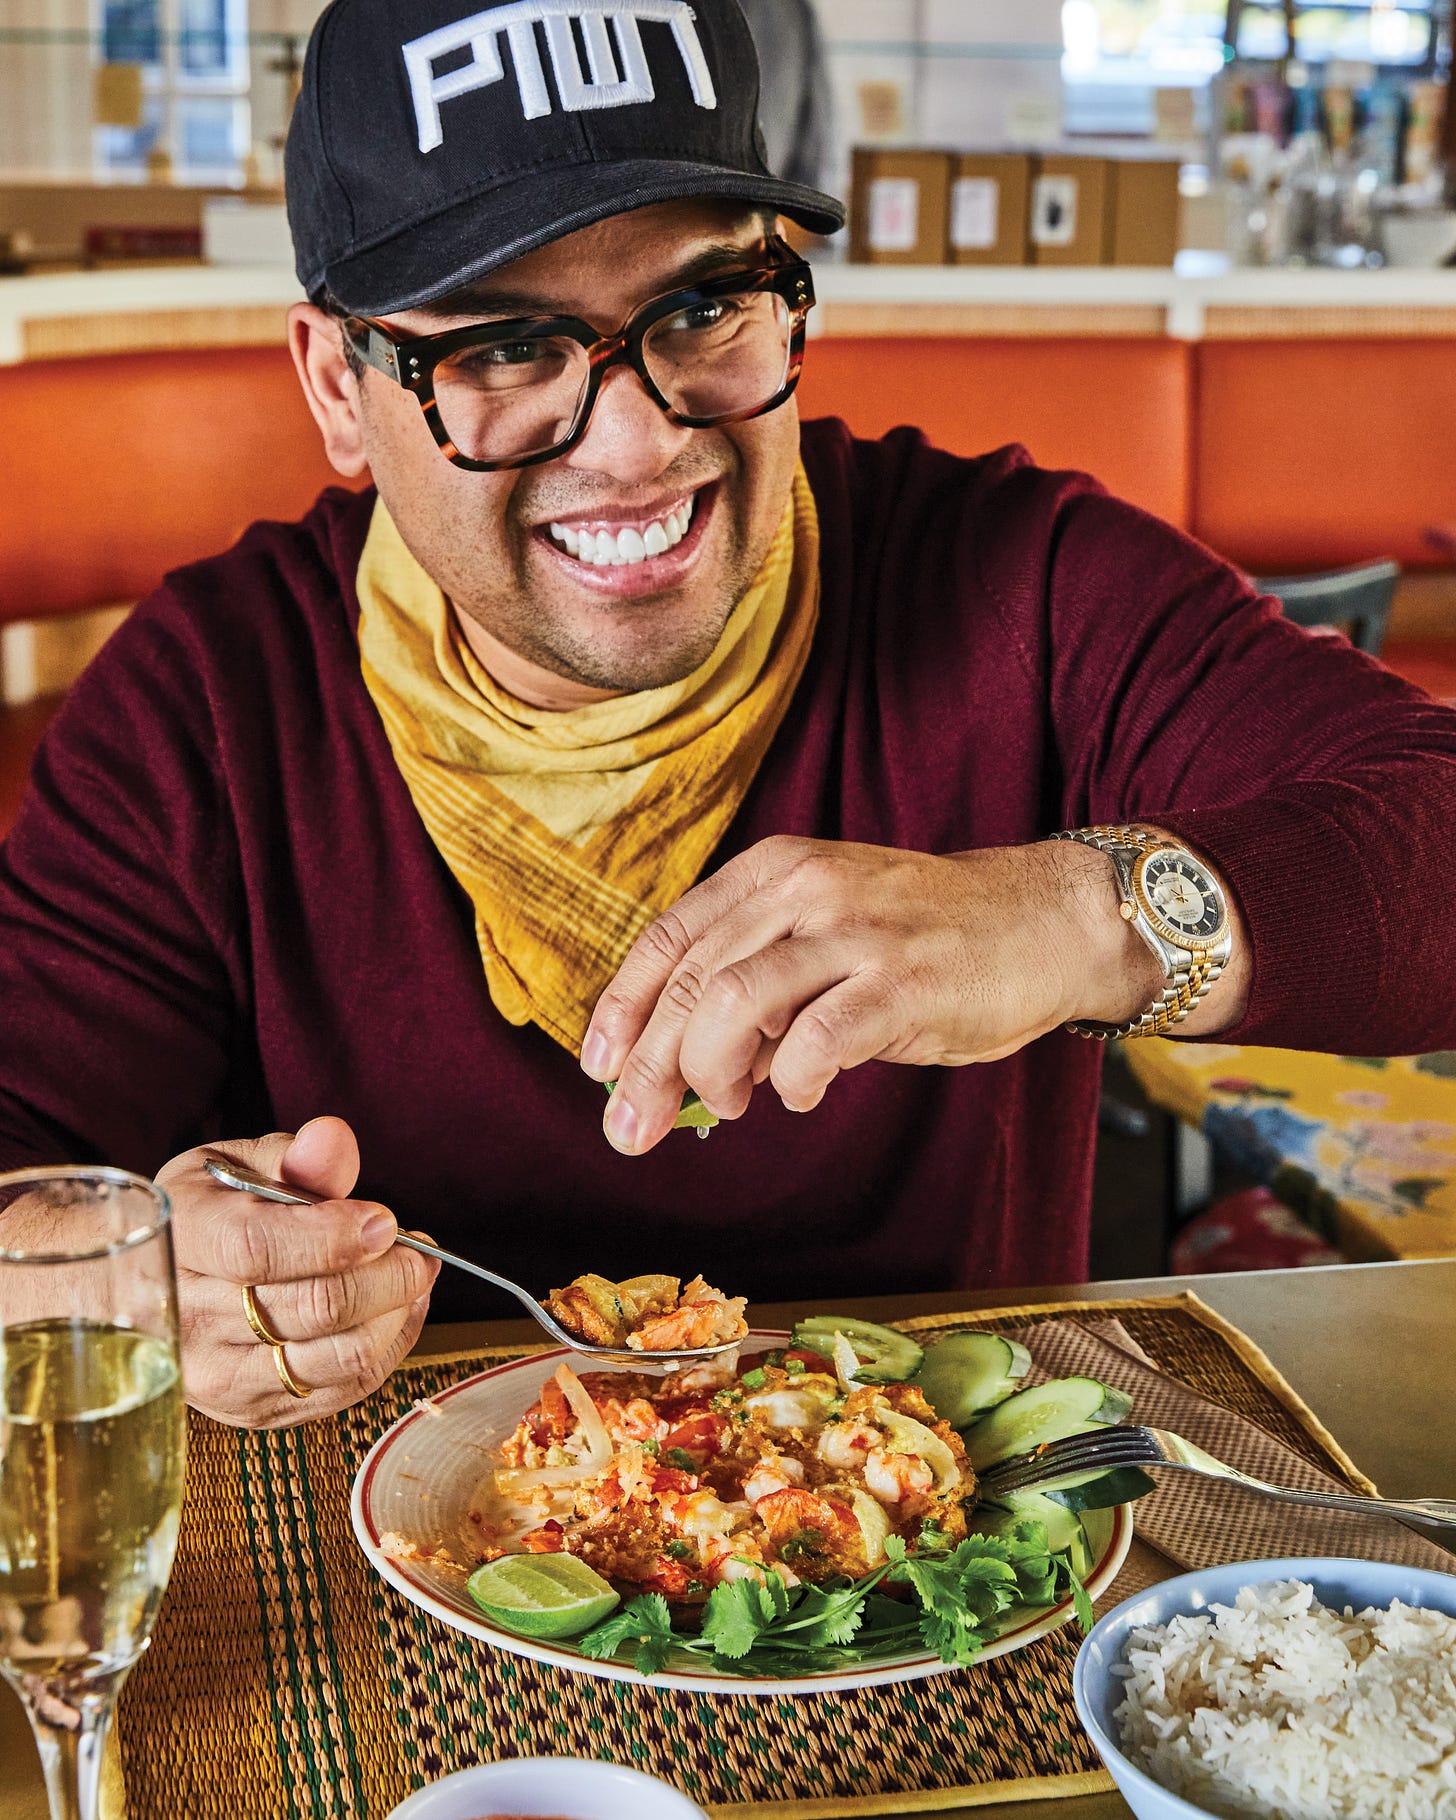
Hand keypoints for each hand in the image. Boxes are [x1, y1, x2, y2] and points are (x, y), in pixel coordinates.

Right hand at [157, 1116, 437, 1427]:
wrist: (144, 1289)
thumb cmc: (204, 1215)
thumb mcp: (234, 1165)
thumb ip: (291, 1155)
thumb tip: (332, 1139)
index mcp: (177, 1240)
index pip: (258, 1249)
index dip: (334, 1236)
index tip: (385, 1220)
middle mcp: (186, 1321)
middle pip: (314, 1308)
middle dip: (388, 1274)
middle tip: (418, 1247)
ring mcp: (217, 1377)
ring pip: (340, 1356)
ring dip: (397, 1311)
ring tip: (413, 1274)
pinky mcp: (253, 1411)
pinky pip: (345, 1388)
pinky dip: (389, 1346)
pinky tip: (397, 1309)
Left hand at [581, 835, 1164, 1154]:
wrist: (1041, 921)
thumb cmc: (927, 939)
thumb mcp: (827, 936)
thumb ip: (759, 986)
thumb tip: (691, 1066)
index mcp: (774, 873)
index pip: (668, 938)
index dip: (622, 1007)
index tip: (599, 1066)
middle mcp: (804, 891)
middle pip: (689, 981)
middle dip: (648, 1065)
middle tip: (631, 1128)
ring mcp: (853, 934)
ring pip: (733, 1004)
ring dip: (710, 1072)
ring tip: (729, 1104)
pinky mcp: (901, 983)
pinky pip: (815, 1042)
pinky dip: (791, 1081)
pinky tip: (799, 1093)